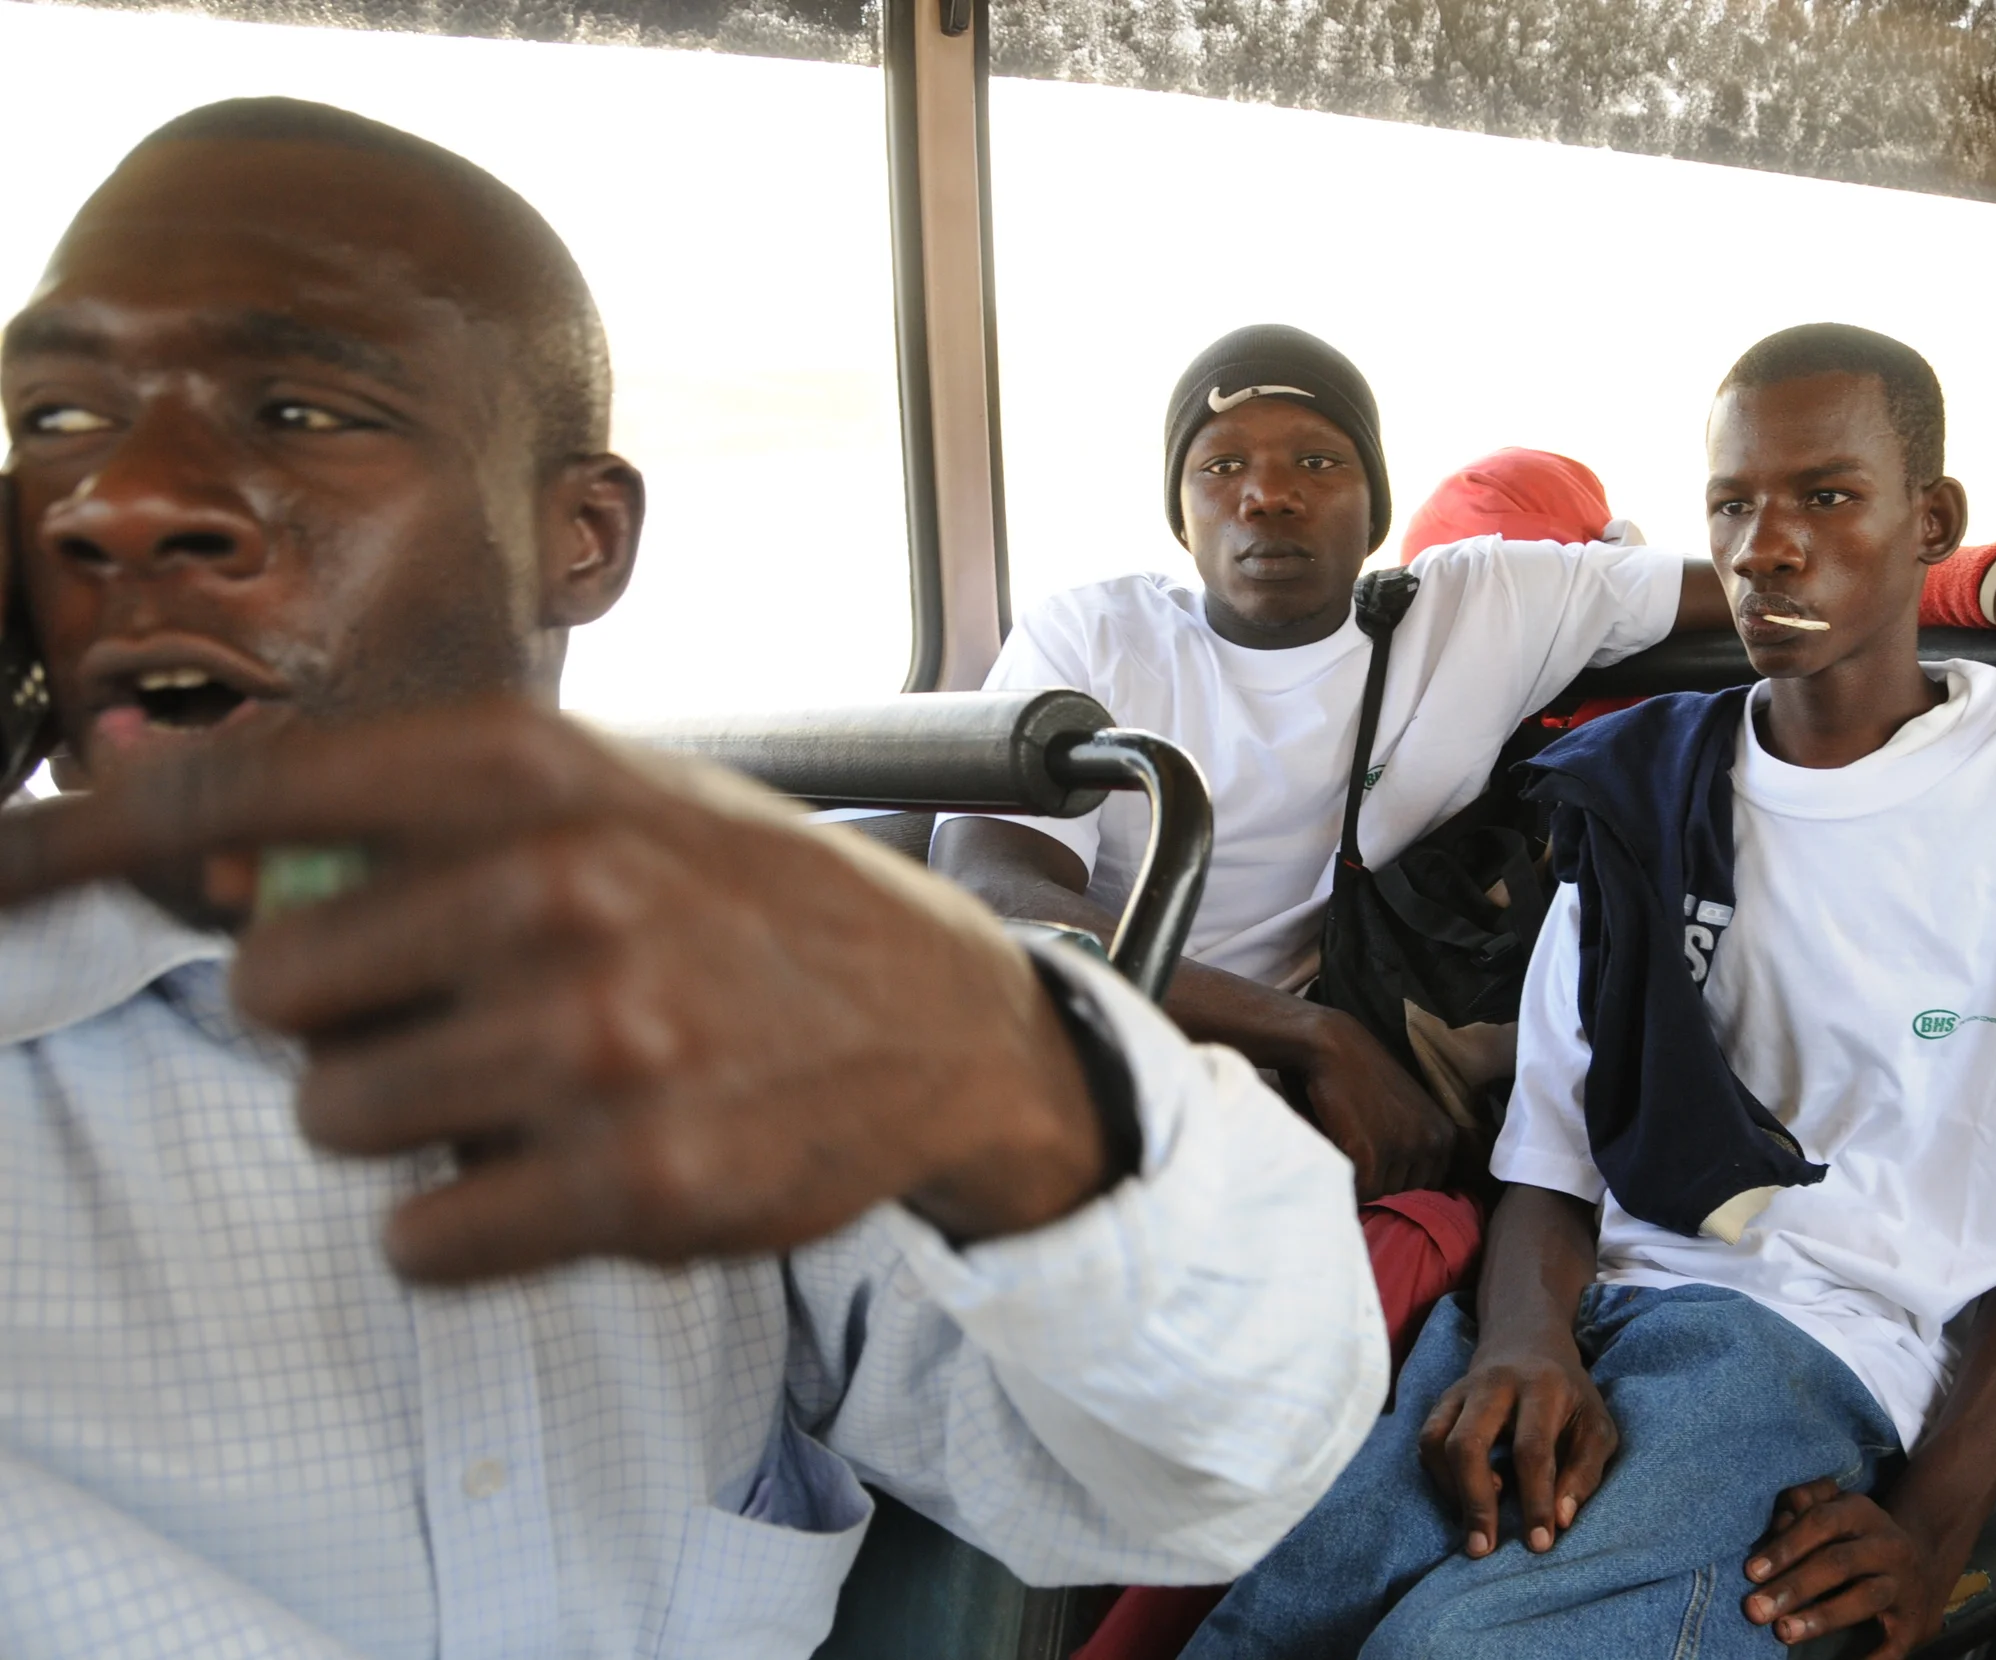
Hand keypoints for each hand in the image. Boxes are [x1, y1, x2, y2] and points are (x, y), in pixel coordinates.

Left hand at [0, 702, 1107, 1280]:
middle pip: (275, 985)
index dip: (98, 837)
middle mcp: (564, 886)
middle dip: (333, 1017)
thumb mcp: (611, 798)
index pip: (257, 790)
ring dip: (403, 1124)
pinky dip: (465, 1225)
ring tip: (528, 1089)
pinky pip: (423, 1241)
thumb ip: (424, 817)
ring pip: (337, 1121)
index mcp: (539, 770)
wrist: (941, 1016)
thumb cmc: (753, 900)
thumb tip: (203, 861)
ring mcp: (603, 1038)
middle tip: (448, 1011)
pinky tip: (561, 1171)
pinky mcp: (638, 1182)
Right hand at [1295, 1009, 1455, 1199]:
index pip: (1430, 1184)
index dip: (1401, 1176)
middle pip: (1406, 1190)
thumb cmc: (1365, 1076)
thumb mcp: (1410, 1109)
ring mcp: (1403, 1148)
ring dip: (1364, 1181)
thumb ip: (1417, 1141)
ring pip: (1383, 1193)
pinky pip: (1362, 1192)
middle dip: (1383, 1179)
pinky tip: (1340, 1155)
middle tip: (1360, 1151)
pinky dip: (1349, 1183)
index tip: (1381, 1161)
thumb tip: (1406, 1183)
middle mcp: (1431, 1142)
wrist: (1335, 1047)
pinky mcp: (1372, 1154)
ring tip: (1350, 1149)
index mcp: (1444, 1134)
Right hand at [1417, 1333, 1617, 1558]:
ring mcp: (1461, 1390)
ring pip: (1438, 1442)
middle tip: (1483, 1548)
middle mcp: (1494, 1384)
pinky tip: (1463, 1496)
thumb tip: (1561, 1519)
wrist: (1527, 1340)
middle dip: (1476, 1501)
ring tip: (1476, 1523)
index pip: (1533, 1449)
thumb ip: (1585, 1471)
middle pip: (1468, 1443)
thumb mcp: (1597, 1426)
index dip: (1535, 1499)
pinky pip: (1427, 1442)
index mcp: (1541, 1388)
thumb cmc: (1569, 1396)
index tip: (1539, 1544)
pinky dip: (1440, 1476)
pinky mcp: (1442, 1401)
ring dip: (1452, 1490)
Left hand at [1742, 1479, 1953, 1655]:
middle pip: (1838, 1563)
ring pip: (1864, 1598)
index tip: (1751, 1572)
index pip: (1821, 1522)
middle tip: (1754, 1609)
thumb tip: (1776, 1523)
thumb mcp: (1833, 1510)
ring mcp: (1904, 1584)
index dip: (1786, 1547)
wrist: (1921, 1560)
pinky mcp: (1914, 1622)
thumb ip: (1800, 1510)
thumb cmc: (1854, 1536)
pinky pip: (1893, 1645)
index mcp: (1861, 1513)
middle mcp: (1888, 1546)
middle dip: (1793, 1586)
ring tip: (1783, 1631)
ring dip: (1821, 1616)